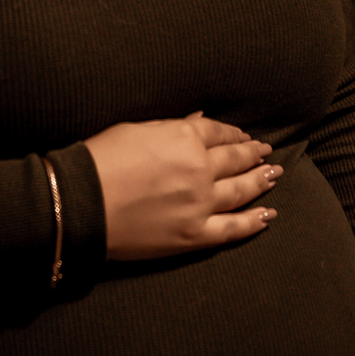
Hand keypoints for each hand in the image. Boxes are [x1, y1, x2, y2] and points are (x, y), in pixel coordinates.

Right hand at [85, 112, 280, 260]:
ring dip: (260, 181)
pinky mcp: (194, 234)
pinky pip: (233, 228)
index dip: (233, 133)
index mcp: (185, 137)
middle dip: (252, 154)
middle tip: (265, 153)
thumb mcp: (136, 130)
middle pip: (235, 159)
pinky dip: (253, 222)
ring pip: (241, 190)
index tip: (243, 135)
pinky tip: (267, 215)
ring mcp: (201, 203)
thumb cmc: (100, 160)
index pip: (218, 132)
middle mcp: (200, 168)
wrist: (82, 204)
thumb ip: (173, 127)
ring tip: (273, 176)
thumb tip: (197, 120)